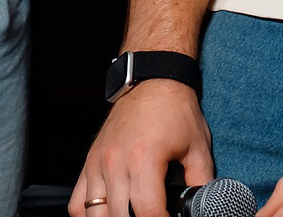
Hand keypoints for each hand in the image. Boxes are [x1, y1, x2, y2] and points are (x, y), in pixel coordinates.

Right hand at [73, 80, 213, 216]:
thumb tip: (205, 207)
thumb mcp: (198, 148)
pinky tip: (109, 214)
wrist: (152, 79)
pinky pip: (77, 203)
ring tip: (133, 215)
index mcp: (144, 159)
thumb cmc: (175, 110)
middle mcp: (116, 162)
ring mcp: (98, 163)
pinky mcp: (90, 162)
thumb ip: (202, 183)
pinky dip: (89, 215)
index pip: (147, 213)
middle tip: (155, 215)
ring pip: (94, 215)